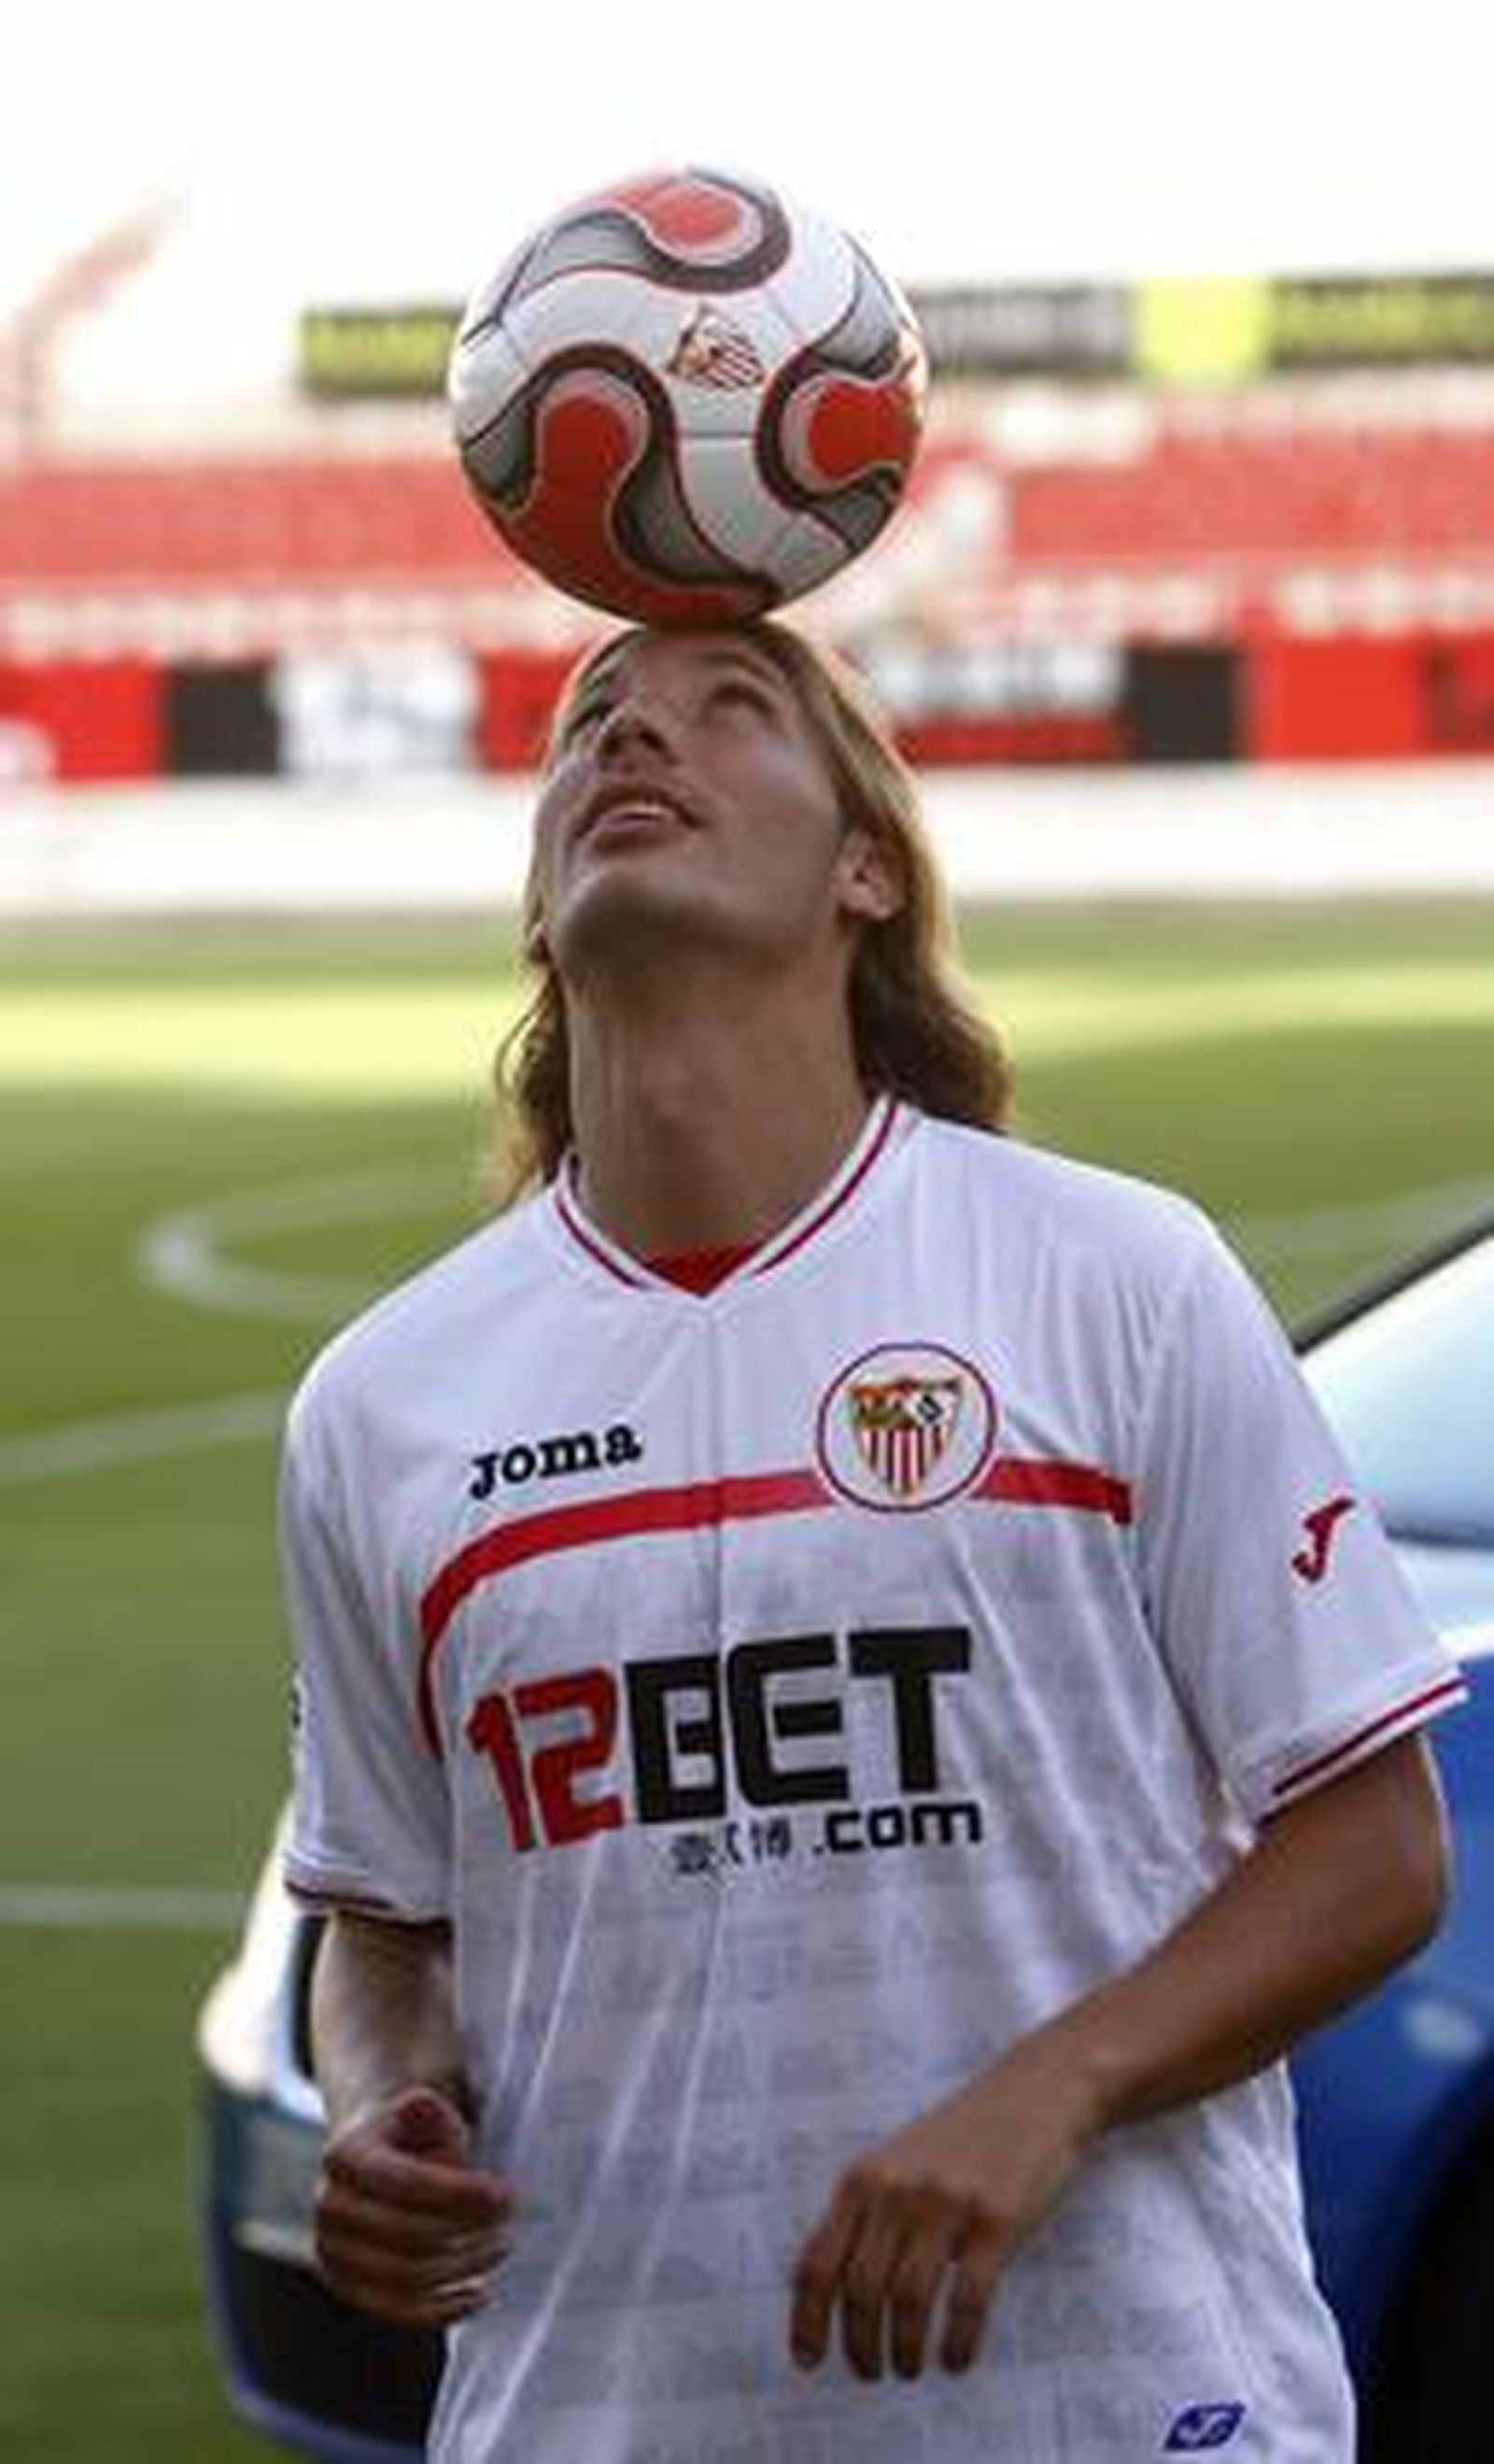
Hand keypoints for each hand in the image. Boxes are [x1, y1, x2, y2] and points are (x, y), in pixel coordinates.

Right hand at [314, 2083, 512, 2328]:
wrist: (380, 2161)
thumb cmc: (417, 2136)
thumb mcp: (426, 2111)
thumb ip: (428, 2108)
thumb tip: (424, 2105)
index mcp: (344, 2155)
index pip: (405, 2183)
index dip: (459, 2194)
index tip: (505, 2196)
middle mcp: (330, 2206)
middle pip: (408, 2234)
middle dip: (467, 2231)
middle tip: (508, 2224)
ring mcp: (333, 2251)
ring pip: (406, 2276)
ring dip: (462, 2267)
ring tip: (500, 2247)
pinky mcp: (347, 2286)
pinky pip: (396, 2310)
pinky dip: (441, 2309)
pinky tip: (479, 2294)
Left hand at [788, 2042, 1096, 2382]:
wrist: (1034, 2093)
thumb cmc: (963, 2138)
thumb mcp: (897, 2162)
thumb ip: (867, 2215)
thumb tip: (832, 2296)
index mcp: (862, 2179)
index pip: (817, 2263)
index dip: (807, 2320)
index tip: (808, 2362)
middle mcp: (896, 2190)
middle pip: (860, 2291)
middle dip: (860, 2345)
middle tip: (869, 2374)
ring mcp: (946, 2204)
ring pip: (909, 2301)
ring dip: (905, 2350)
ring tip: (908, 2370)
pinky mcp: (996, 2220)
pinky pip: (967, 2300)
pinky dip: (957, 2343)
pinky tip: (955, 2361)